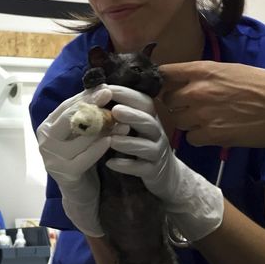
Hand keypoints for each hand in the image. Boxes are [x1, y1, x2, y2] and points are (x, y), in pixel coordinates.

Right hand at [36, 86, 127, 236]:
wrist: (80, 193)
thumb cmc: (81, 158)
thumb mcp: (80, 135)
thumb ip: (84, 115)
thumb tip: (100, 87)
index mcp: (47, 128)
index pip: (66, 106)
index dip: (86, 96)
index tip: (106, 87)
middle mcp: (46, 141)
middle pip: (69, 118)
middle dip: (91, 104)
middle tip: (110, 94)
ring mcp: (53, 158)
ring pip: (79, 137)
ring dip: (103, 127)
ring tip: (122, 121)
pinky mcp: (65, 173)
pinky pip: (84, 157)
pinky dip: (98, 148)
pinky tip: (111, 141)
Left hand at [105, 85, 224, 241]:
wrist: (166, 175)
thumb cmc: (142, 144)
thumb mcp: (135, 126)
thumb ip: (121, 112)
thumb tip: (98, 91)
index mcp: (149, 119)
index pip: (144, 102)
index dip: (127, 94)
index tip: (107, 88)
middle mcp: (156, 134)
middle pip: (148, 122)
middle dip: (132, 115)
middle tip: (115, 110)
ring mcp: (156, 153)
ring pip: (146, 147)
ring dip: (128, 142)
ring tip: (111, 140)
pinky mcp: (153, 172)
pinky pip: (141, 168)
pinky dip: (126, 166)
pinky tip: (110, 163)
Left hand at [158, 61, 264, 146]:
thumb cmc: (264, 84)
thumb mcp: (229, 70)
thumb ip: (203, 76)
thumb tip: (184, 84)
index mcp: (202, 71)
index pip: (164, 73)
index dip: (161, 81)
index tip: (162, 86)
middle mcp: (196, 91)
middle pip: (167, 99)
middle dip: (177, 103)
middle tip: (193, 106)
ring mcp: (202, 114)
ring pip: (177, 120)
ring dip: (188, 121)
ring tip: (207, 120)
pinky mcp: (212, 135)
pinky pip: (190, 138)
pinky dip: (199, 136)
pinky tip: (214, 132)